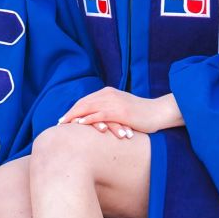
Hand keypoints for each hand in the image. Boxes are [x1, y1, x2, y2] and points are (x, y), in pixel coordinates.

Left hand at [59, 88, 183, 137]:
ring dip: (74, 116)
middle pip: (84, 103)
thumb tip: (99, 121)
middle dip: (70, 113)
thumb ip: (110, 110)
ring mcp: (114, 102)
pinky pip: (100, 114)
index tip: (64, 118)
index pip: (86, 100)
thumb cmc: (142, 114)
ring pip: (89, 107)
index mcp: (109, 92)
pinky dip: (88, 119)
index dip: (74, 109)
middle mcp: (109, 94)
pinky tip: (80, 124)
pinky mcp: (120, 111)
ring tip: (64, 125)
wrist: (159, 112)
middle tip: (59, 123)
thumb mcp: (123, 109)